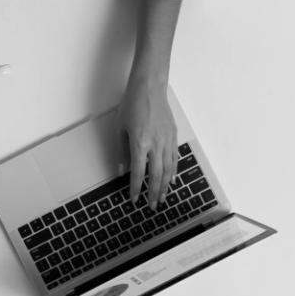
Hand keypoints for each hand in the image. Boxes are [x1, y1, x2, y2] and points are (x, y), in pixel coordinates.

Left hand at [119, 79, 180, 207]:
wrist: (150, 88)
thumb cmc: (131, 106)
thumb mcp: (119, 128)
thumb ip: (121, 151)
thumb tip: (122, 171)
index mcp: (140, 143)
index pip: (138, 173)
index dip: (136, 188)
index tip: (134, 200)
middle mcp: (156, 144)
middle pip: (156, 175)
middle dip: (153, 193)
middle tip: (151, 206)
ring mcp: (167, 140)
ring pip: (168, 169)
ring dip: (165, 186)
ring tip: (162, 198)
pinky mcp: (173, 136)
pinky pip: (175, 158)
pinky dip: (173, 172)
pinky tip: (172, 181)